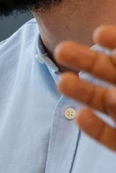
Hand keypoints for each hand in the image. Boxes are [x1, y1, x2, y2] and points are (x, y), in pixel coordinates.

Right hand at [55, 25, 115, 150]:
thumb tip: (114, 89)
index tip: (98, 34)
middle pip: (112, 74)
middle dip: (87, 62)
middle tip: (61, 50)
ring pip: (107, 104)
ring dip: (83, 93)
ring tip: (62, 82)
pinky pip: (112, 138)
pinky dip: (96, 129)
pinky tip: (79, 117)